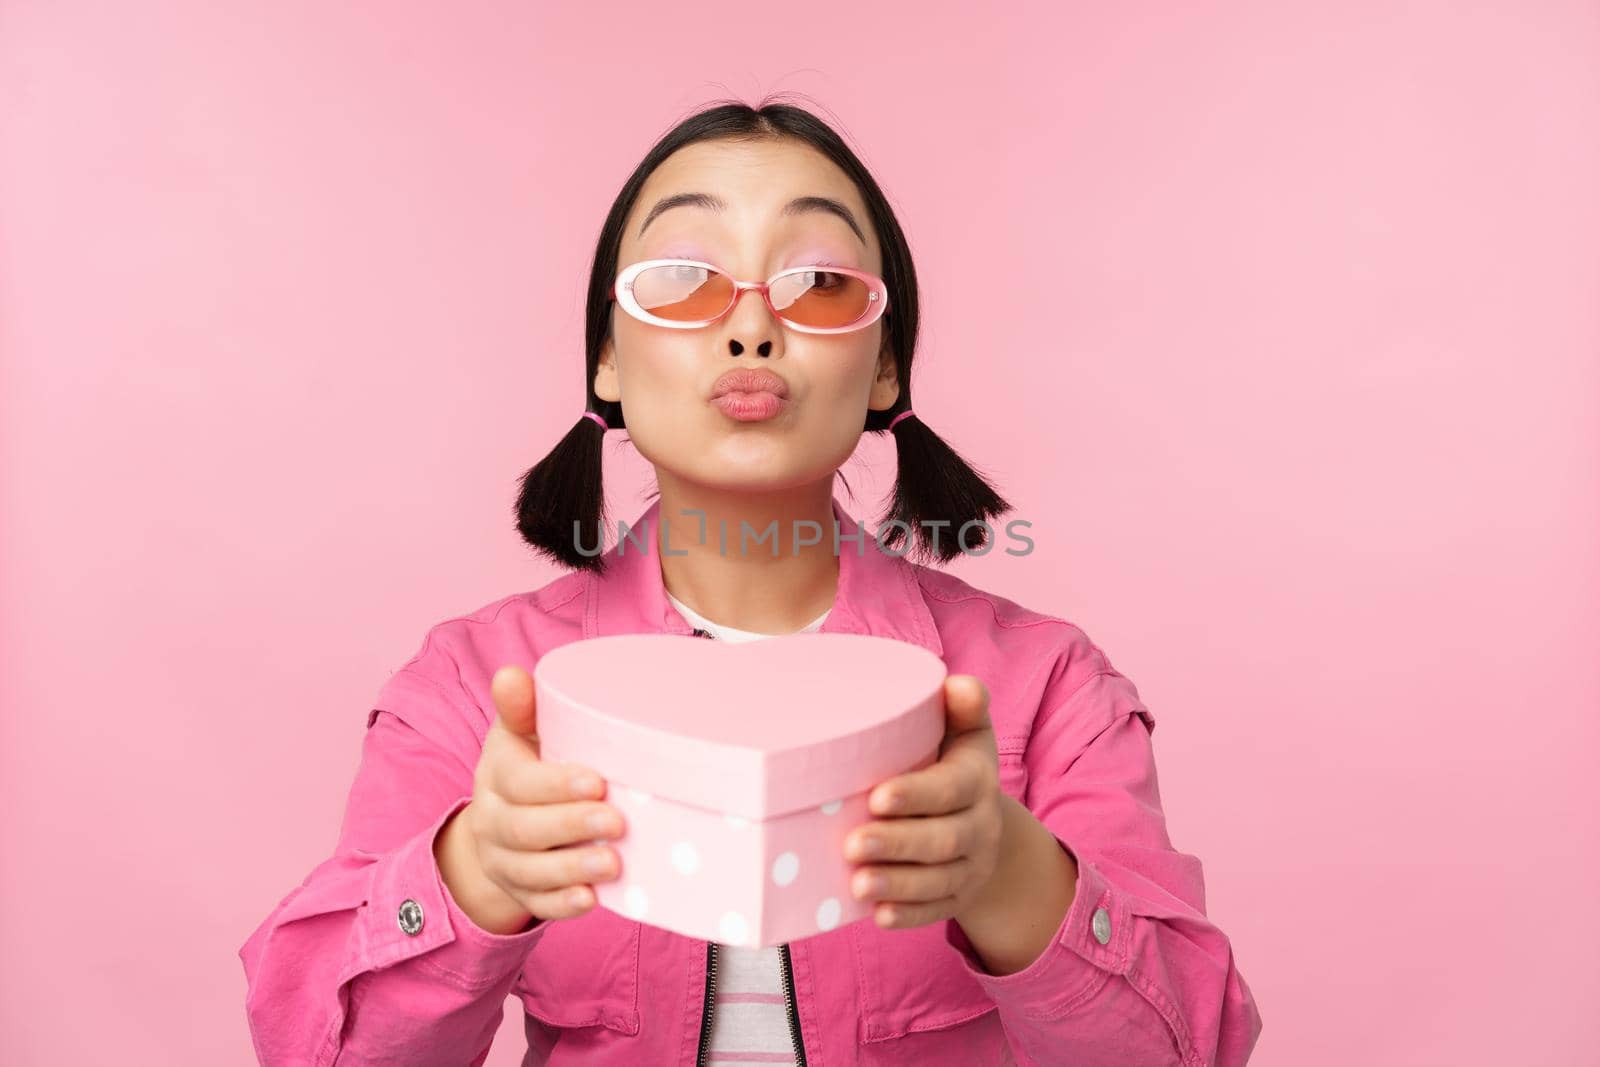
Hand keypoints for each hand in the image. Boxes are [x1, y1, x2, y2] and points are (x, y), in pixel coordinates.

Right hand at [451, 665, 627, 922]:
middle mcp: (493, 819)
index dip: (556, 785)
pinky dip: (562, 903)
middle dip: (571, 826)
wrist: (500, 820)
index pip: (519, 782)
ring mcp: (503, 860)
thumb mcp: (522, 731)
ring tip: (613, 864)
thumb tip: (511, 675)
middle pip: (524, 828)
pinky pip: (536, 903)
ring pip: (530, 870)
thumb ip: (524, 707)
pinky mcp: (519, 890)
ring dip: (572, 868)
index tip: (597, 782)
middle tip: (616, 823)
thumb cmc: (529, 762)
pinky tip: (591, 900)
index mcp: (497, 772)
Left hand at [841, 675, 1004, 929]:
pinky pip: (936, 911)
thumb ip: (962, 707)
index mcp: (977, 780)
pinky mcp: (958, 896)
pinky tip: (877, 916)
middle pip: (944, 840)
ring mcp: (971, 865)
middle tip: (852, 844)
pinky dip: (908, 915)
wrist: (983, 819)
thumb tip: (957, 684)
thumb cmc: (953, 762)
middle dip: (898, 844)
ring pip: (939, 880)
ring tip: (856, 885)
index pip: (952, 788)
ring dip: (898, 884)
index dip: (917, 795)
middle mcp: (981, 825)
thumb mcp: (965, 731)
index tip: (877, 796)